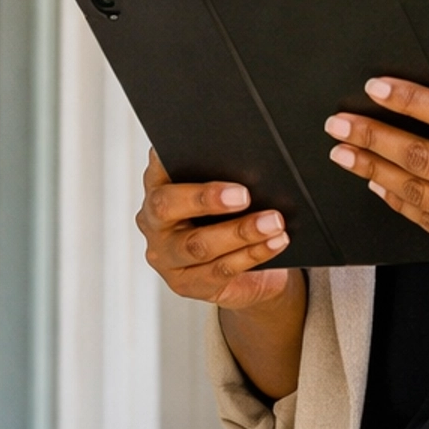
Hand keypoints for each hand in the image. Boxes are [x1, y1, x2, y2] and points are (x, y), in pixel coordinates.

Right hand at [134, 149, 296, 312]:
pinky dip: (253, 254)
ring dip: (241, 232)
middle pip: (168, 207)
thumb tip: (248, 151)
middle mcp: (154, 222)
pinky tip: (275, 242)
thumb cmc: (232, 217)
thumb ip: (222, 171)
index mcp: (157, 187)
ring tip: (273, 222)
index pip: (157, 166)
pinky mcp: (186, 284)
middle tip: (244, 194)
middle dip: (206, 198)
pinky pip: (221, 270)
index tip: (196, 144)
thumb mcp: (224, 191)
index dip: (166, 157)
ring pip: (199, 245)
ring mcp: (166, 257)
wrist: (245, 270)